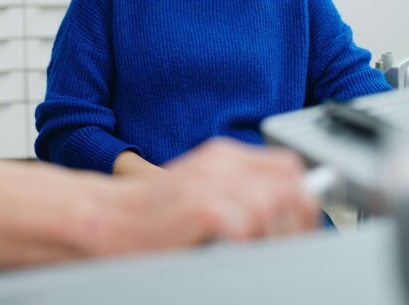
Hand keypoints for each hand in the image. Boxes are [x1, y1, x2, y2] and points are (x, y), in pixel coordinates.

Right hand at [157, 138, 318, 241]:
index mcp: (224, 155)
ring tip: (258, 253)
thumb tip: (286, 210)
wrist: (107, 217)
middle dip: (295, 222)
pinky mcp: (201, 206)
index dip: (301, 200)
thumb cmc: (152, 213)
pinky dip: (249, 246)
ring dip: (273, 237)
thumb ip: (240, 190)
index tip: (297, 226)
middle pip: (290, 187)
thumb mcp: (201, 189)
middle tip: (283, 247)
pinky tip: (234, 253)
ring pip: (274, 206)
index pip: (289, 169)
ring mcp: (210, 182)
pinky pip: (248, 227)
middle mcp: (221, 162)